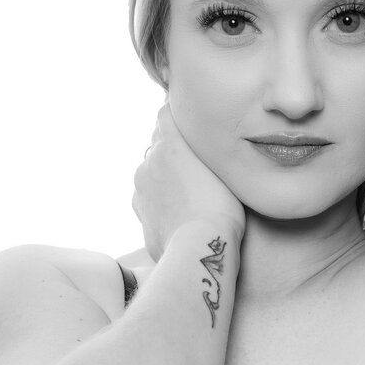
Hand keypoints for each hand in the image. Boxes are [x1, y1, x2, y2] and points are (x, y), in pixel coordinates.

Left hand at [132, 101, 245, 261]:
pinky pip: (148, 197)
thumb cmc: (222, 208)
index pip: (164, 116)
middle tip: (196, 164)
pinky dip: (159, 200)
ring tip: (189, 192)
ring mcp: (140, 189)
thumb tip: (202, 144)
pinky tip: (179, 211)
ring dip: (164, 176)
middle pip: (157, 144)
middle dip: (172, 150)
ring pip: (151, 172)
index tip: (191, 126)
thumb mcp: (223, 169)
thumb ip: (205, 151)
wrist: (200, 248)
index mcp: (169, 145)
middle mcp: (149, 162)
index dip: (177, 119)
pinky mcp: (140, 212)